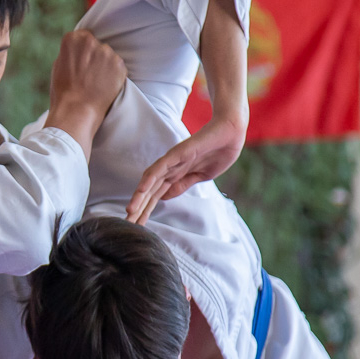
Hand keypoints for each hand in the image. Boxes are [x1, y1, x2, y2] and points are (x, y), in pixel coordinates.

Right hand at [49, 30, 125, 119]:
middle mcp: (91, 42)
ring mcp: (107, 53)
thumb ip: (70, 53)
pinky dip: (114, 75)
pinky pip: (118, 67)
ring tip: (96, 83)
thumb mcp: (58, 66)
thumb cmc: (63, 92)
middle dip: (95, 56)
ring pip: (108, 56)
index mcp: (72, 39)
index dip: (83, 51)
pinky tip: (104, 86)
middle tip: (89, 75)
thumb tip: (79, 50)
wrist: (76, 111)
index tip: (82, 62)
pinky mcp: (119, 64)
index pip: (83, 36)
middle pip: (97, 45)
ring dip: (105, 66)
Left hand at [125, 114, 245, 222]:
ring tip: (129, 213)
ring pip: (151, 181)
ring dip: (139, 197)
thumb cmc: (219, 151)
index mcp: (176, 175)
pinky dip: (149, 180)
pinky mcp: (177, 153)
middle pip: (150, 192)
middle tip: (127, 225)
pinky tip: (140, 192)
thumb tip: (163, 197)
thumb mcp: (201, 176)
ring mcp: (172, 161)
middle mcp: (170, 169)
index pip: (156, 196)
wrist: (232, 132)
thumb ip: (182, 184)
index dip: (146, 211)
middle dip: (139, 209)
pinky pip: (160, 168)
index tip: (137, 226)